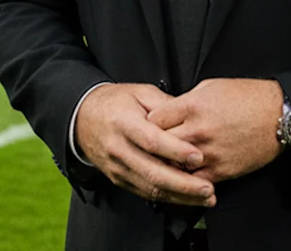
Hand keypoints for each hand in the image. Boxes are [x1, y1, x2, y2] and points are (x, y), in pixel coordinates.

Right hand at [75, 83, 216, 207]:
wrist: (83, 118)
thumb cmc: (114, 103)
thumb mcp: (140, 92)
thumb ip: (166, 104)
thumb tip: (192, 116)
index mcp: (124, 123)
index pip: (152, 141)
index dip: (176, 151)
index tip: (198, 157)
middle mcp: (119, 148)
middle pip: (152, 172)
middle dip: (183, 184)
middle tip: (207, 188)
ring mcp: (117, 167)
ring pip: (150, 188)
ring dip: (179, 196)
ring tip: (204, 197)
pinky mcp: (118, 179)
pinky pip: (144, 193)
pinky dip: (167, 197)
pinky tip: (186, 198)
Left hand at [146, 78, 283, 183]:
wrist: (279, 115)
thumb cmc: (247, 97)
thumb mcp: (211, 87)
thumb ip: (186, 100)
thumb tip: (169, 111)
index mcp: (192, 106)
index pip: (153, 120)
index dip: (147, 124)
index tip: (146, 127)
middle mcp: (198, 131)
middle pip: (159, 146)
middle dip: (152, 147)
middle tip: (147, 149)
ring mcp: (209, 153)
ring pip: (173, 167)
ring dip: (166, 166)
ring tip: (160, 165)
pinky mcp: (222, 170)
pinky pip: (194, 181)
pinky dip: (186, 180)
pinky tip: (182, 177)